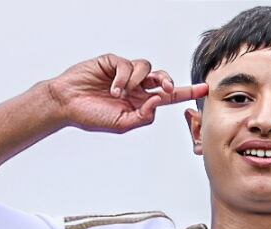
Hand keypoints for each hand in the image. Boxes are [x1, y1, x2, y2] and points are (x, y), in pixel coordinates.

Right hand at [47, 54, 207, 133]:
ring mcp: (125, 74)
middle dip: (170, 82)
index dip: (187, 92)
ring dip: (138, 82)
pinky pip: (128, 64)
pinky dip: (123, 77)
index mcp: (140, 102)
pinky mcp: (113, 63)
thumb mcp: (121, 124)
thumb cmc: (91, 116)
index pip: (168, 96)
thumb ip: (143, 117)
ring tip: (120, 94)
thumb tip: (158, 101)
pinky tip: (112, 88)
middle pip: (163, 78)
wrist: (66, 104)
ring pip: (147, 69)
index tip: (204, 89)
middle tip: (167, 88)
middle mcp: (136, 87)